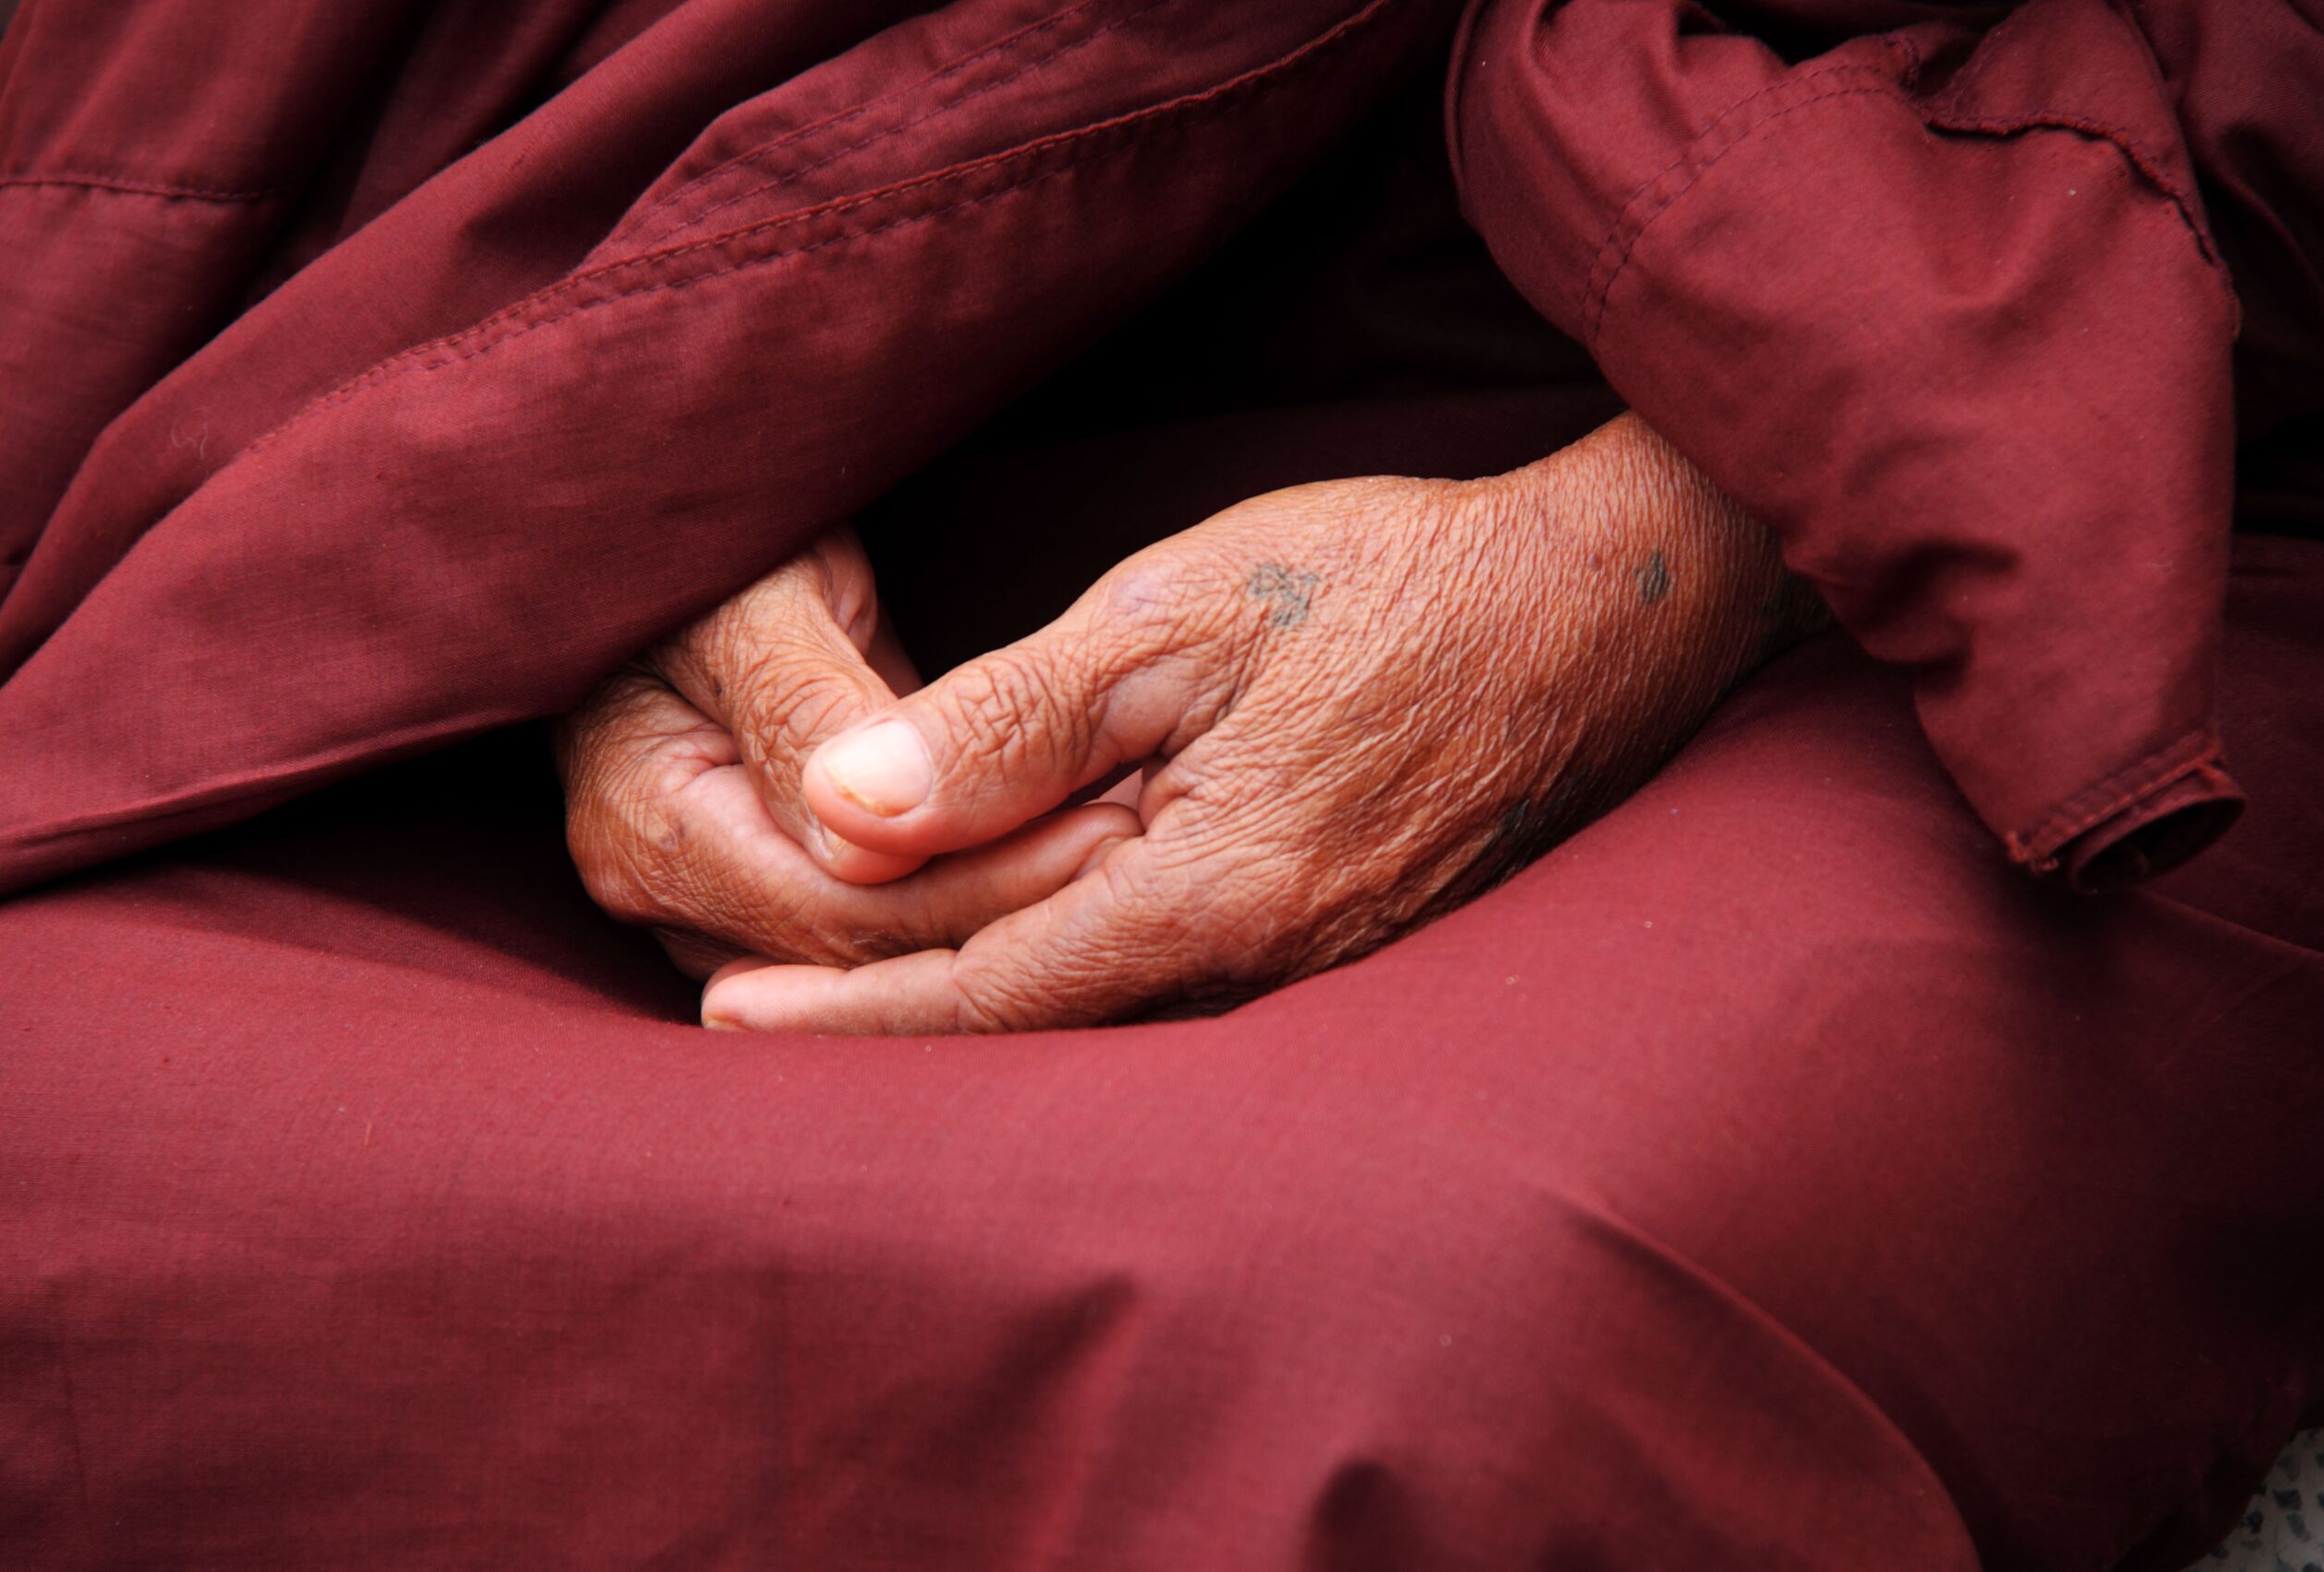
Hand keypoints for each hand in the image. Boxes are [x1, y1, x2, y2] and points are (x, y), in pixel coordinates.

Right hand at [553, 527, 1137, 981]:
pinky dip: (976, 893)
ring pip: (881, 955)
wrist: (685, 525)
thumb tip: (865, 843)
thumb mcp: (756, 594)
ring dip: (1003, 916)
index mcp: (645, 826)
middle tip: (1145, 847)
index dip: (982, 884)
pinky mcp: (783, 881)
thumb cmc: (713, 532)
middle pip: (864, 952)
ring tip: (1129, 856)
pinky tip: (1071, 855)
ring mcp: (718, 901)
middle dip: (1010, 909)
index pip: (835, 911)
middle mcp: (668, 893)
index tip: (1111, 831)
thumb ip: (804, 712)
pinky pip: (886, 922)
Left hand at [701, 415, 1814, 1032]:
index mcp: (1208, 896)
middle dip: (882, 1023)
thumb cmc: (1386, 585)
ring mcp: (1314, 975)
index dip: (843, 1015)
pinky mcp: (1346, 948)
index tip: (724, 1025)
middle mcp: (1261, 971)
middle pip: (1031, 1027)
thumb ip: (1009, 721)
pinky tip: (1011, 946)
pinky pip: (1173, 991)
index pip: (979, 994)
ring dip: (967, 1006)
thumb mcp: (1176, 615)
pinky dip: (1066, 978)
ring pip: (1099, 1020)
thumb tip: (848, 812)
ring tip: (839, 989)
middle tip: (739, 1004)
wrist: (1600, 610)